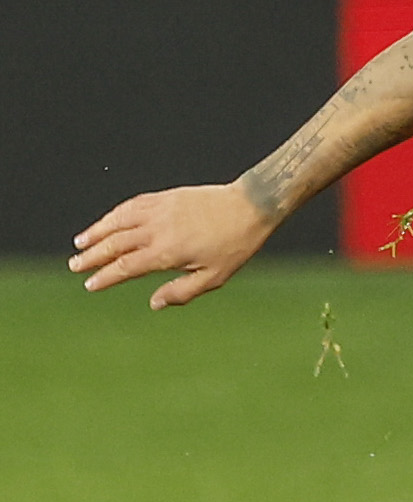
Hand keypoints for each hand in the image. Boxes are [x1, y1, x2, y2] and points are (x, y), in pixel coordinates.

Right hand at [72, 184, 273, 309]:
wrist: (250, 206)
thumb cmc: (235, 244)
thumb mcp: (215, 277)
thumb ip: (182, 291)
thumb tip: (154, 304)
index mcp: (166, 252)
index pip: (126, 267)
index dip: (105, 276)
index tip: (90, 285)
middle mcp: (156, 230)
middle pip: (114, 244)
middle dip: (92, 256)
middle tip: (74, 266)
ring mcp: (158, 211)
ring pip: (117, 221)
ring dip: (96, 232)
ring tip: (79, 243)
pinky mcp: (163, 198)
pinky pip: (130, 206)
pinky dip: (114, 215)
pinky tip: (106, 221)